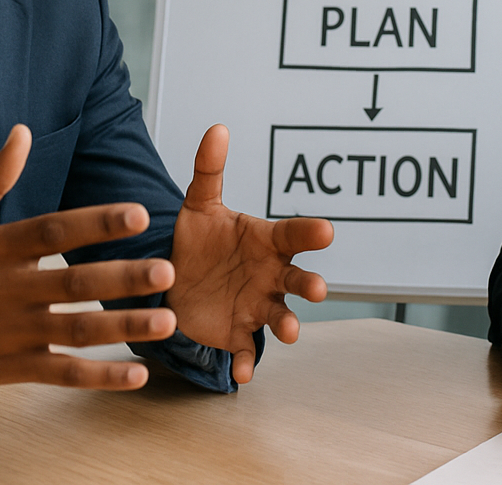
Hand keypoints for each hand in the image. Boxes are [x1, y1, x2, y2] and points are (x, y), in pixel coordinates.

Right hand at [0, 124, 179, 390]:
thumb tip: (23, 131)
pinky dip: (99, 376)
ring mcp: (7, 334)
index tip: (139, 213)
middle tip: (167, 270)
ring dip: (123, 328)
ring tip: (168, 321)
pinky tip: (137, 373)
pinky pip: (60, 373)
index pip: (52, 232)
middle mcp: (3, 292)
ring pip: (74, 332)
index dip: (96, 222)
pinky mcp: (7, 368)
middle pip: (71, 284)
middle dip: (122, 278)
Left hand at [165, 124, 334, 383]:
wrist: (174, 280)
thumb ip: (209, 170)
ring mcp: (257, 306)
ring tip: (291, 333)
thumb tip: (217, 127)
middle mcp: (270, 276)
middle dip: (309, 285)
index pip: (293, 235)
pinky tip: (241, 374)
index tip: (326, 231)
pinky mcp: (236, 334)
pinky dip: (247, 363)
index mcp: (266, 242)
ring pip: (281, 318)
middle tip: (316, 289)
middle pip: (297, 280)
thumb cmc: (200, 240)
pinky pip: (246, 350)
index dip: (309, 234)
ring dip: (288, 326)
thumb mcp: (200, 204)